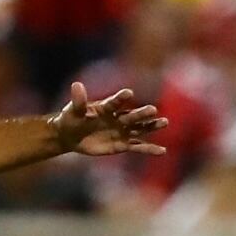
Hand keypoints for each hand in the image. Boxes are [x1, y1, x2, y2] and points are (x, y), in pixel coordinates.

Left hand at [53, 83, 167, 157]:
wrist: (71, 136)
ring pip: (139, 128)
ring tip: (164, 122)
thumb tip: (76, 84)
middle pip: (132, 116)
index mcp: (107, 107)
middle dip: (141, 113)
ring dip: (151, 126)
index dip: (121, 98)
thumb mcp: (73, 111)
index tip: (128, 93)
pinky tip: (162, 151)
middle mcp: (118, 118)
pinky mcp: (122, 144)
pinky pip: (137, 146)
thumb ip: (78, 100)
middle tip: (152, 110)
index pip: (115, 102)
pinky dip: (149, 149)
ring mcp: (122, 131)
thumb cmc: (71, 119)